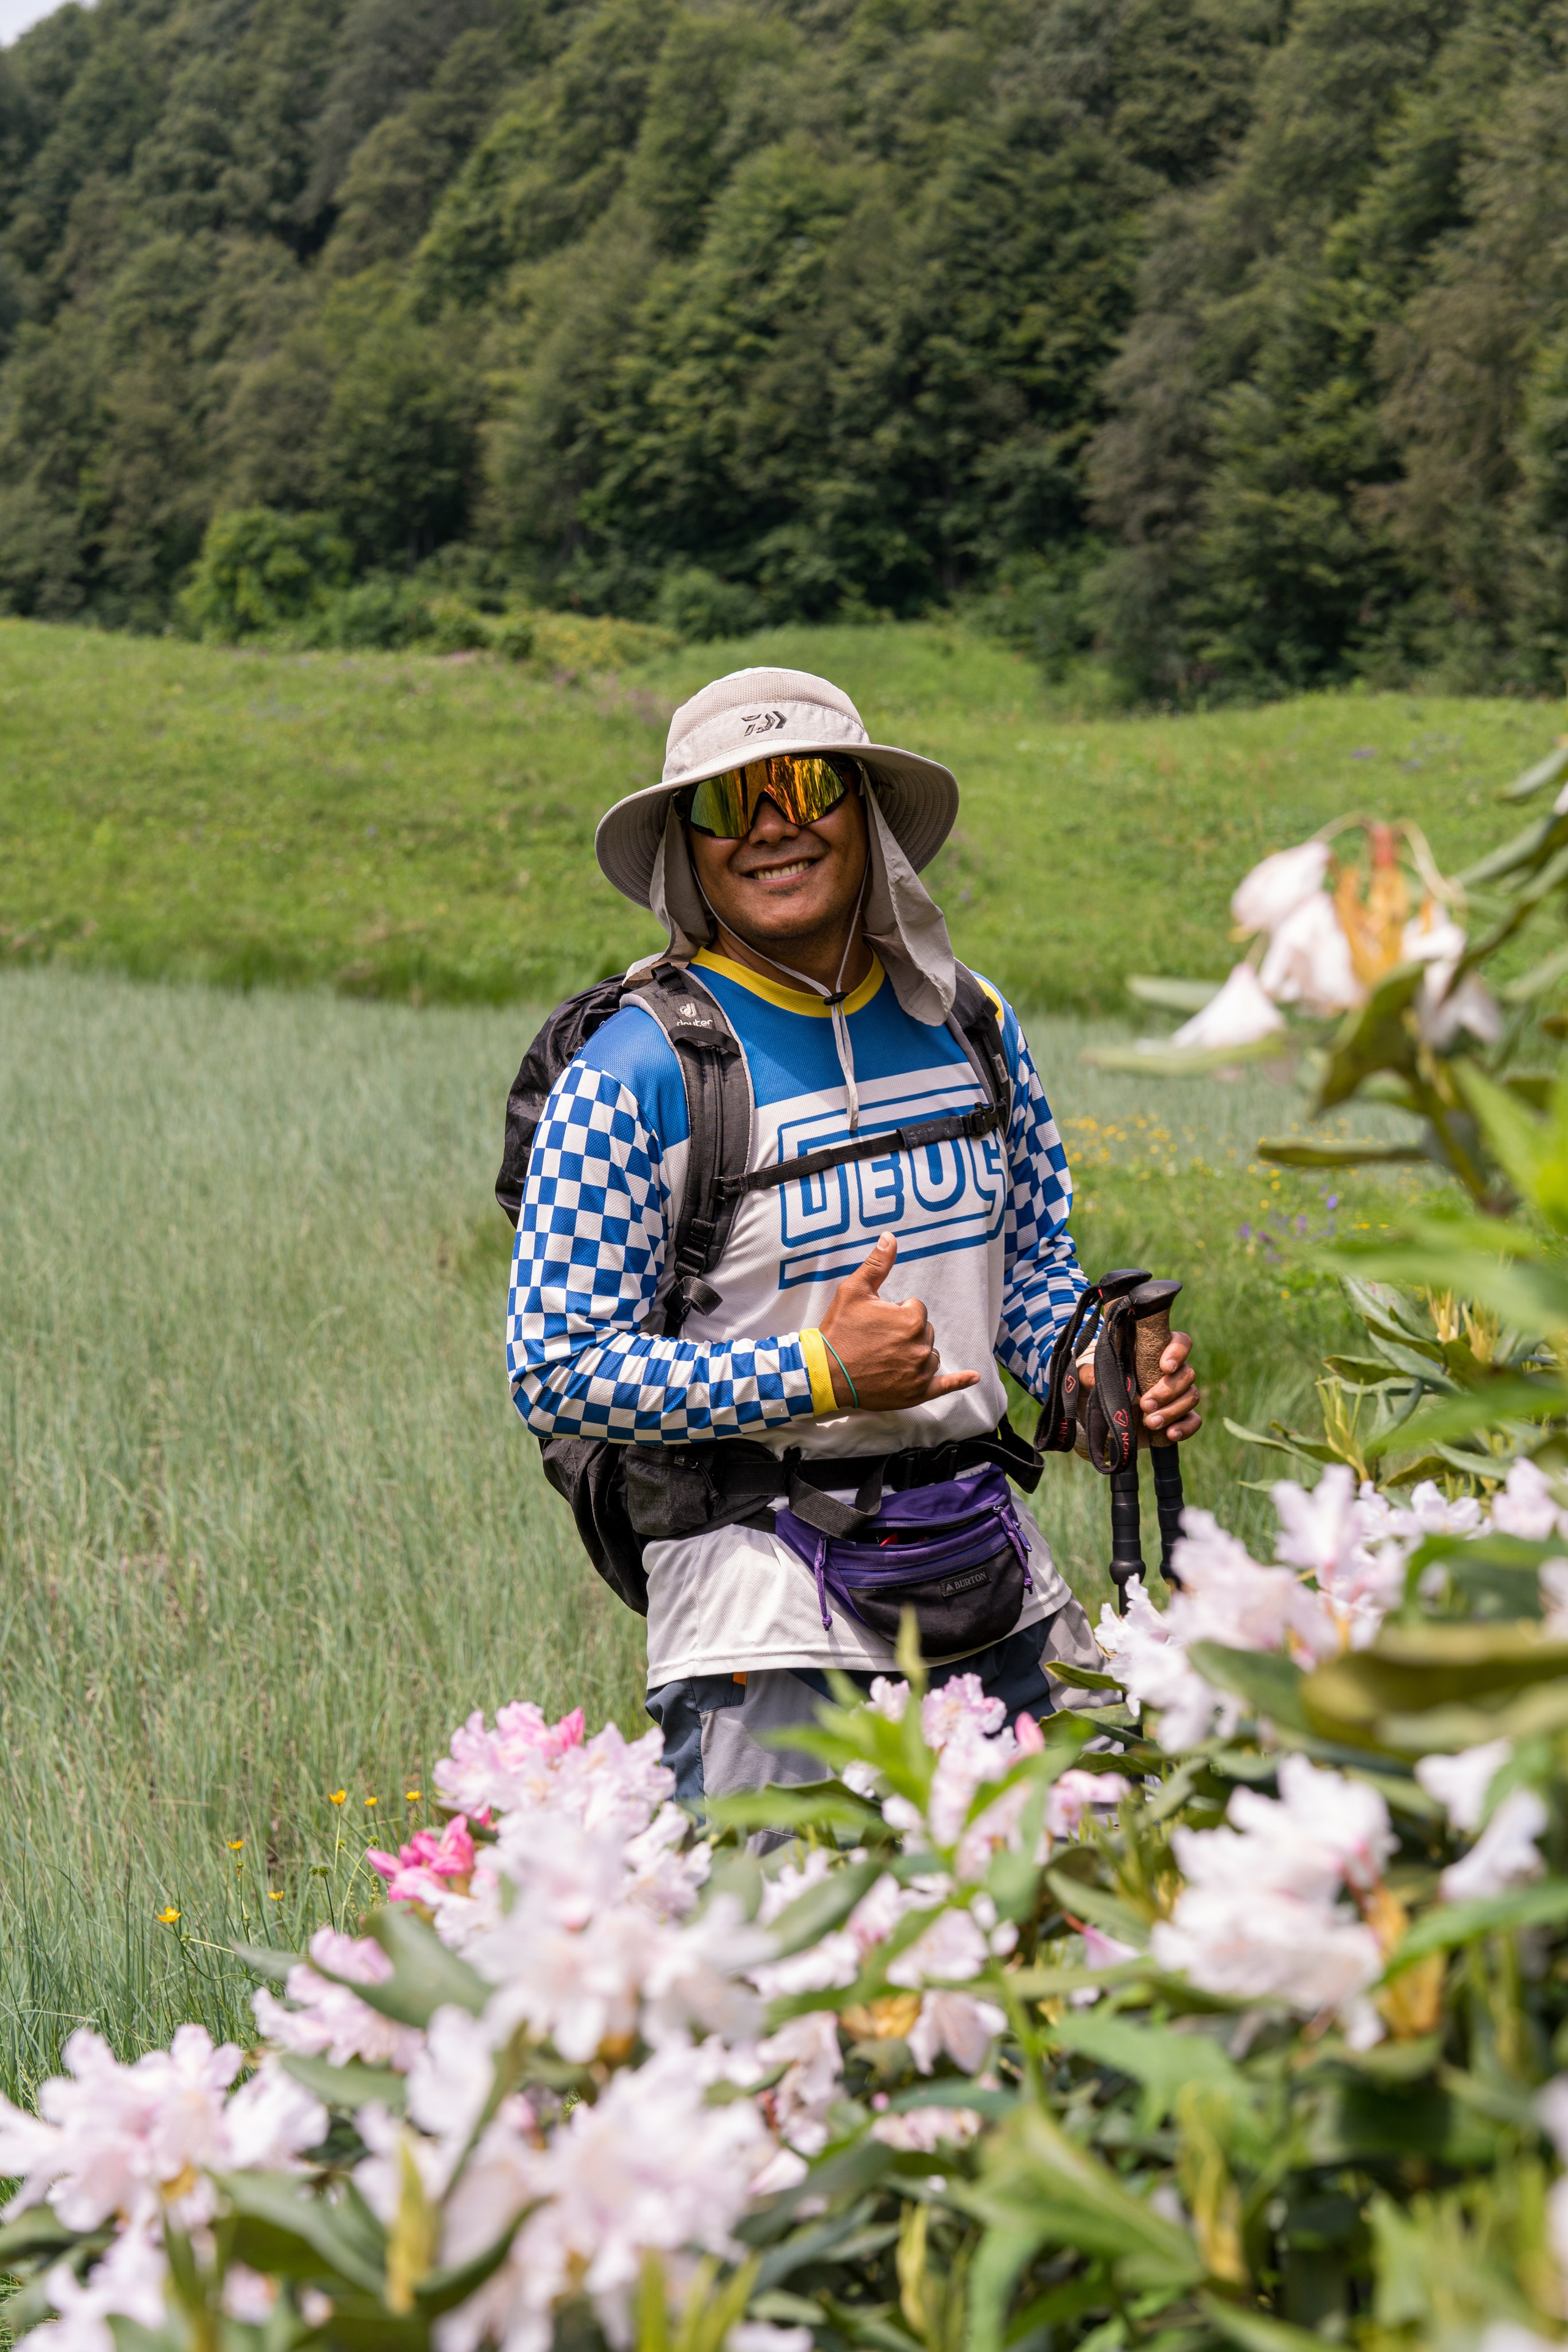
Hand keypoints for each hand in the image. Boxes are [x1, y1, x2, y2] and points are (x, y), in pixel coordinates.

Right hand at [817, 1234, 979, 1409]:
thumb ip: (877, 1264)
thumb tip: (891, 1237)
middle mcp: (921, 1346)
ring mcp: (921, 1372)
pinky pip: (945, 1385)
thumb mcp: (854, 1291)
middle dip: (906, 1332)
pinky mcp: (917, 1392)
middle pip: (924, 1331)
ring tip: (887, 1357)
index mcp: (911, 1319)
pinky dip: (959, 1381)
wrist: (825, 1372)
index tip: (876, 1322)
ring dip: (916, 1352)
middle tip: (877, 1340)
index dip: (896, 1312)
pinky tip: (973, 1377)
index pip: (916, 1308)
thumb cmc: (839, 1330)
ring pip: (929, 1353)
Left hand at [1078, 1329, 1201, 1441]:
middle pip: (1186, 1373)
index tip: (1164, 1367)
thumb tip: (1097, 1377)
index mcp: (1151, 1354)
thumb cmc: (1095, 1392)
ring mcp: (1176, 1396)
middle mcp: (1169, 1373)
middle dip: (1167, 1391)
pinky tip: (1170, 1433)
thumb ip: (1088, 1376)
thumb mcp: (1086, 1382)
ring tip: (1150, 1423)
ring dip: (1172, 1411)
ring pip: (1191, 1396)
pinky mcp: (1179, 1418)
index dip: (1178, 1351)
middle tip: (1145, 1404)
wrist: (1099, 1424)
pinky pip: (1194, 1420)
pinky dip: (1185, 1428)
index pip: (1179, 1342)